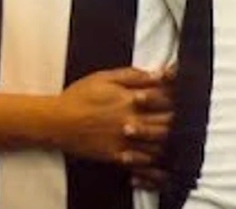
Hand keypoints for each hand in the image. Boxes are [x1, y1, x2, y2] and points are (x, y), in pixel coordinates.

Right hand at [55, 67, 172, 166]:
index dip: (175, 96)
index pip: (164, 98)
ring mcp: (127, 140)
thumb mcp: (102, 78)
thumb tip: (156, 74)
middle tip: (178, 116)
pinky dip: (155, 158)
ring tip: (169, 134)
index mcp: (130, 99)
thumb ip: (131, 75)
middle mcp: (133, 120)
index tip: (177, 95)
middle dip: (177, 118)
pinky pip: (146, 161)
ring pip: (161, 143)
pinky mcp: (120, 155)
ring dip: (168, 138)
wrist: (57, 121)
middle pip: (168, 122)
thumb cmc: (78, 97)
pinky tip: (155, 152)